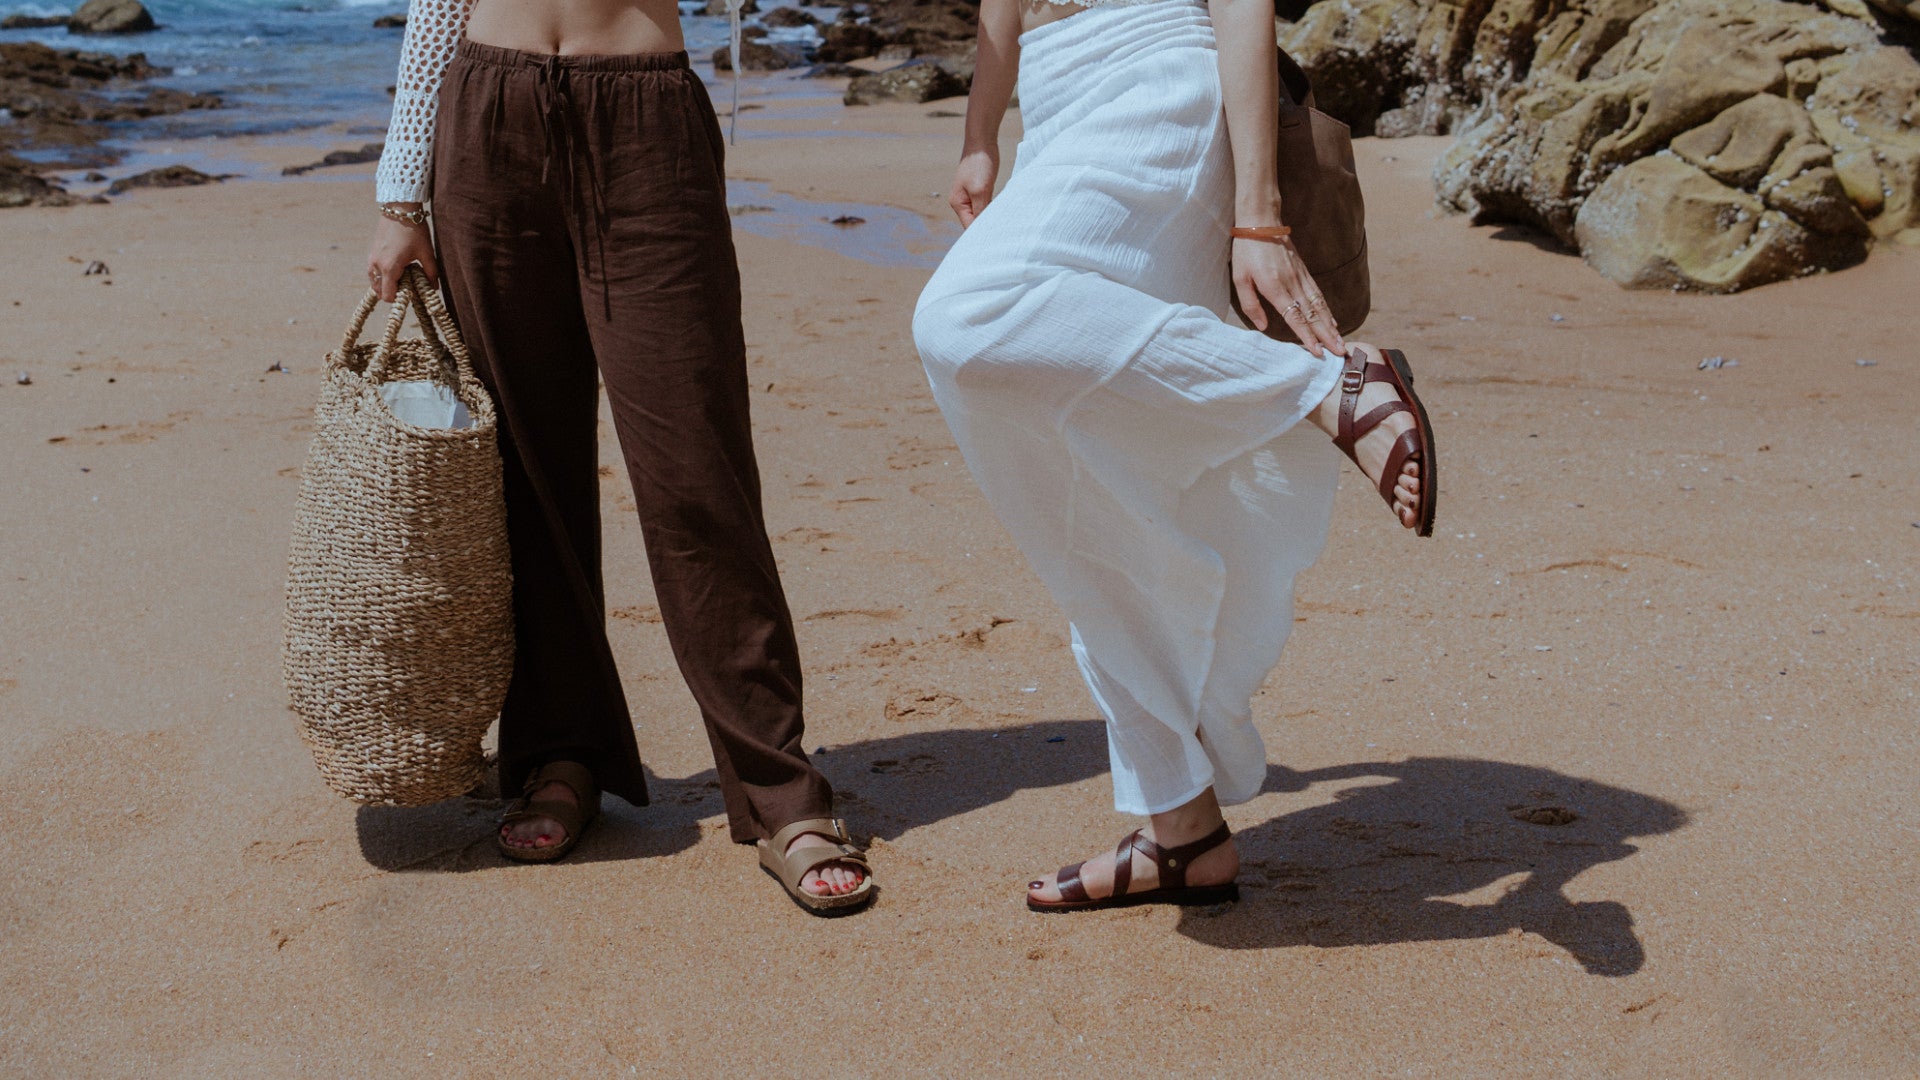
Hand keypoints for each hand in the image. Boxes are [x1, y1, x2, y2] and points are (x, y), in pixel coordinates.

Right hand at [366, 211, 438, 302]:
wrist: (399, 208)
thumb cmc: (414, 230)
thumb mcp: (427, 252)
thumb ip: (431, 272)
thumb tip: (434, 288)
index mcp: (390, 267)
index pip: (388, 296)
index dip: (400, 298)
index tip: (411, 291)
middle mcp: (377, 265)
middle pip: (380, 291)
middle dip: (393, 291)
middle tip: (408, 282)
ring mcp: (371, 259)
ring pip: (375, 282)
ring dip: (387, 283)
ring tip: (403, 273)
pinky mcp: (371, 253)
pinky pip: (373, 272)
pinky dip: (382, 275)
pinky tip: (397, 266)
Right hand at [949, 148, 998, 227]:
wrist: (981, 141)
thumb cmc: (979, 164)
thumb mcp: (980, 190)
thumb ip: (980, 210)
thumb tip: (983, 229)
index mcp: (958, 204)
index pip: (969, 227)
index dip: (981, 235)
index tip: (996, 240)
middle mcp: (962, 202)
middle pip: (974, 223)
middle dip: (987, 228)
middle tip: (1003, 235)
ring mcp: (970, 196)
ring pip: (981, 214)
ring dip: (991, 218)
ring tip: (1004, 226)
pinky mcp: (979, 189)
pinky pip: (986, 205)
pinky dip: (993, 209)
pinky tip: (1002, 213)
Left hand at [1232, 232, 1344, 358]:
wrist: (1261, 221)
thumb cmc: (1246, 251)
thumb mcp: (1239, 279)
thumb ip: (1251, 304)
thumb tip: (1262, 327)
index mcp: (1275, 288)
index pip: (1295, 318)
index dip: (1307, 337)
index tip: (1318, 352)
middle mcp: (1292, 284)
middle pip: (1313, 315)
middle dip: (1327, 336)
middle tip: (1340, 352)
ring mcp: (1300, 277)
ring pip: (1319, 306)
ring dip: (1331, 326)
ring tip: (1340, 342)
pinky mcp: (1304, 271)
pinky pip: (1318, 294)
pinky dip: (1327, 309)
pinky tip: (1332, 320)